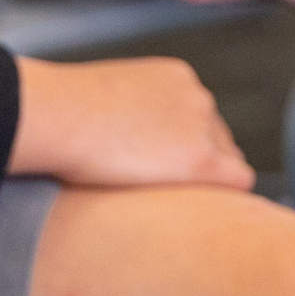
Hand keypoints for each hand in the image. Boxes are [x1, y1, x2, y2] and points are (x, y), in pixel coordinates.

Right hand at [8, 54, 253, 189]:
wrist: (59, 115)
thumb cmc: (56, 113)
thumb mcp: (92, 101)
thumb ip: (111, 114)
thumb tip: (98, 136)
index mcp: (173, 78)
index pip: (196, 115)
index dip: (184, 145)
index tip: (168, 169)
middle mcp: (197, 96)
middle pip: (217, 137)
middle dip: (201, 163)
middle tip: (178, 196)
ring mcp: (203, 127)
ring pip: (226, 160)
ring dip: (209, 181)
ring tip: (191, 209)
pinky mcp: (201, 160)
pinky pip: (238, 179)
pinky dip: (229, 195)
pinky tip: (216, 217)